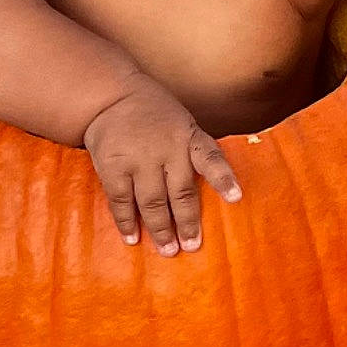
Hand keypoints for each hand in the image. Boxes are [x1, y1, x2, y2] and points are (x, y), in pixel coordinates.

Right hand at [83, 76, 241, 251]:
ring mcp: (138, 159)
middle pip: (181, 192)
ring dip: (161, 229)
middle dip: (187, 222)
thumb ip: (195, 153)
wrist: (110, 97)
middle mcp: (166, 148)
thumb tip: (215, 193)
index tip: (236, 198)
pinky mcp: (113, 166)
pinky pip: (122, 200)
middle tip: (191, 246)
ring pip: (153, 202)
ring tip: (168, 250)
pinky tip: (133, 238)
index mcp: (189, 138)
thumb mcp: (183, 124)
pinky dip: (127, 222)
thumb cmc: (155, 117)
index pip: (211, 158)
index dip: (224, 179)